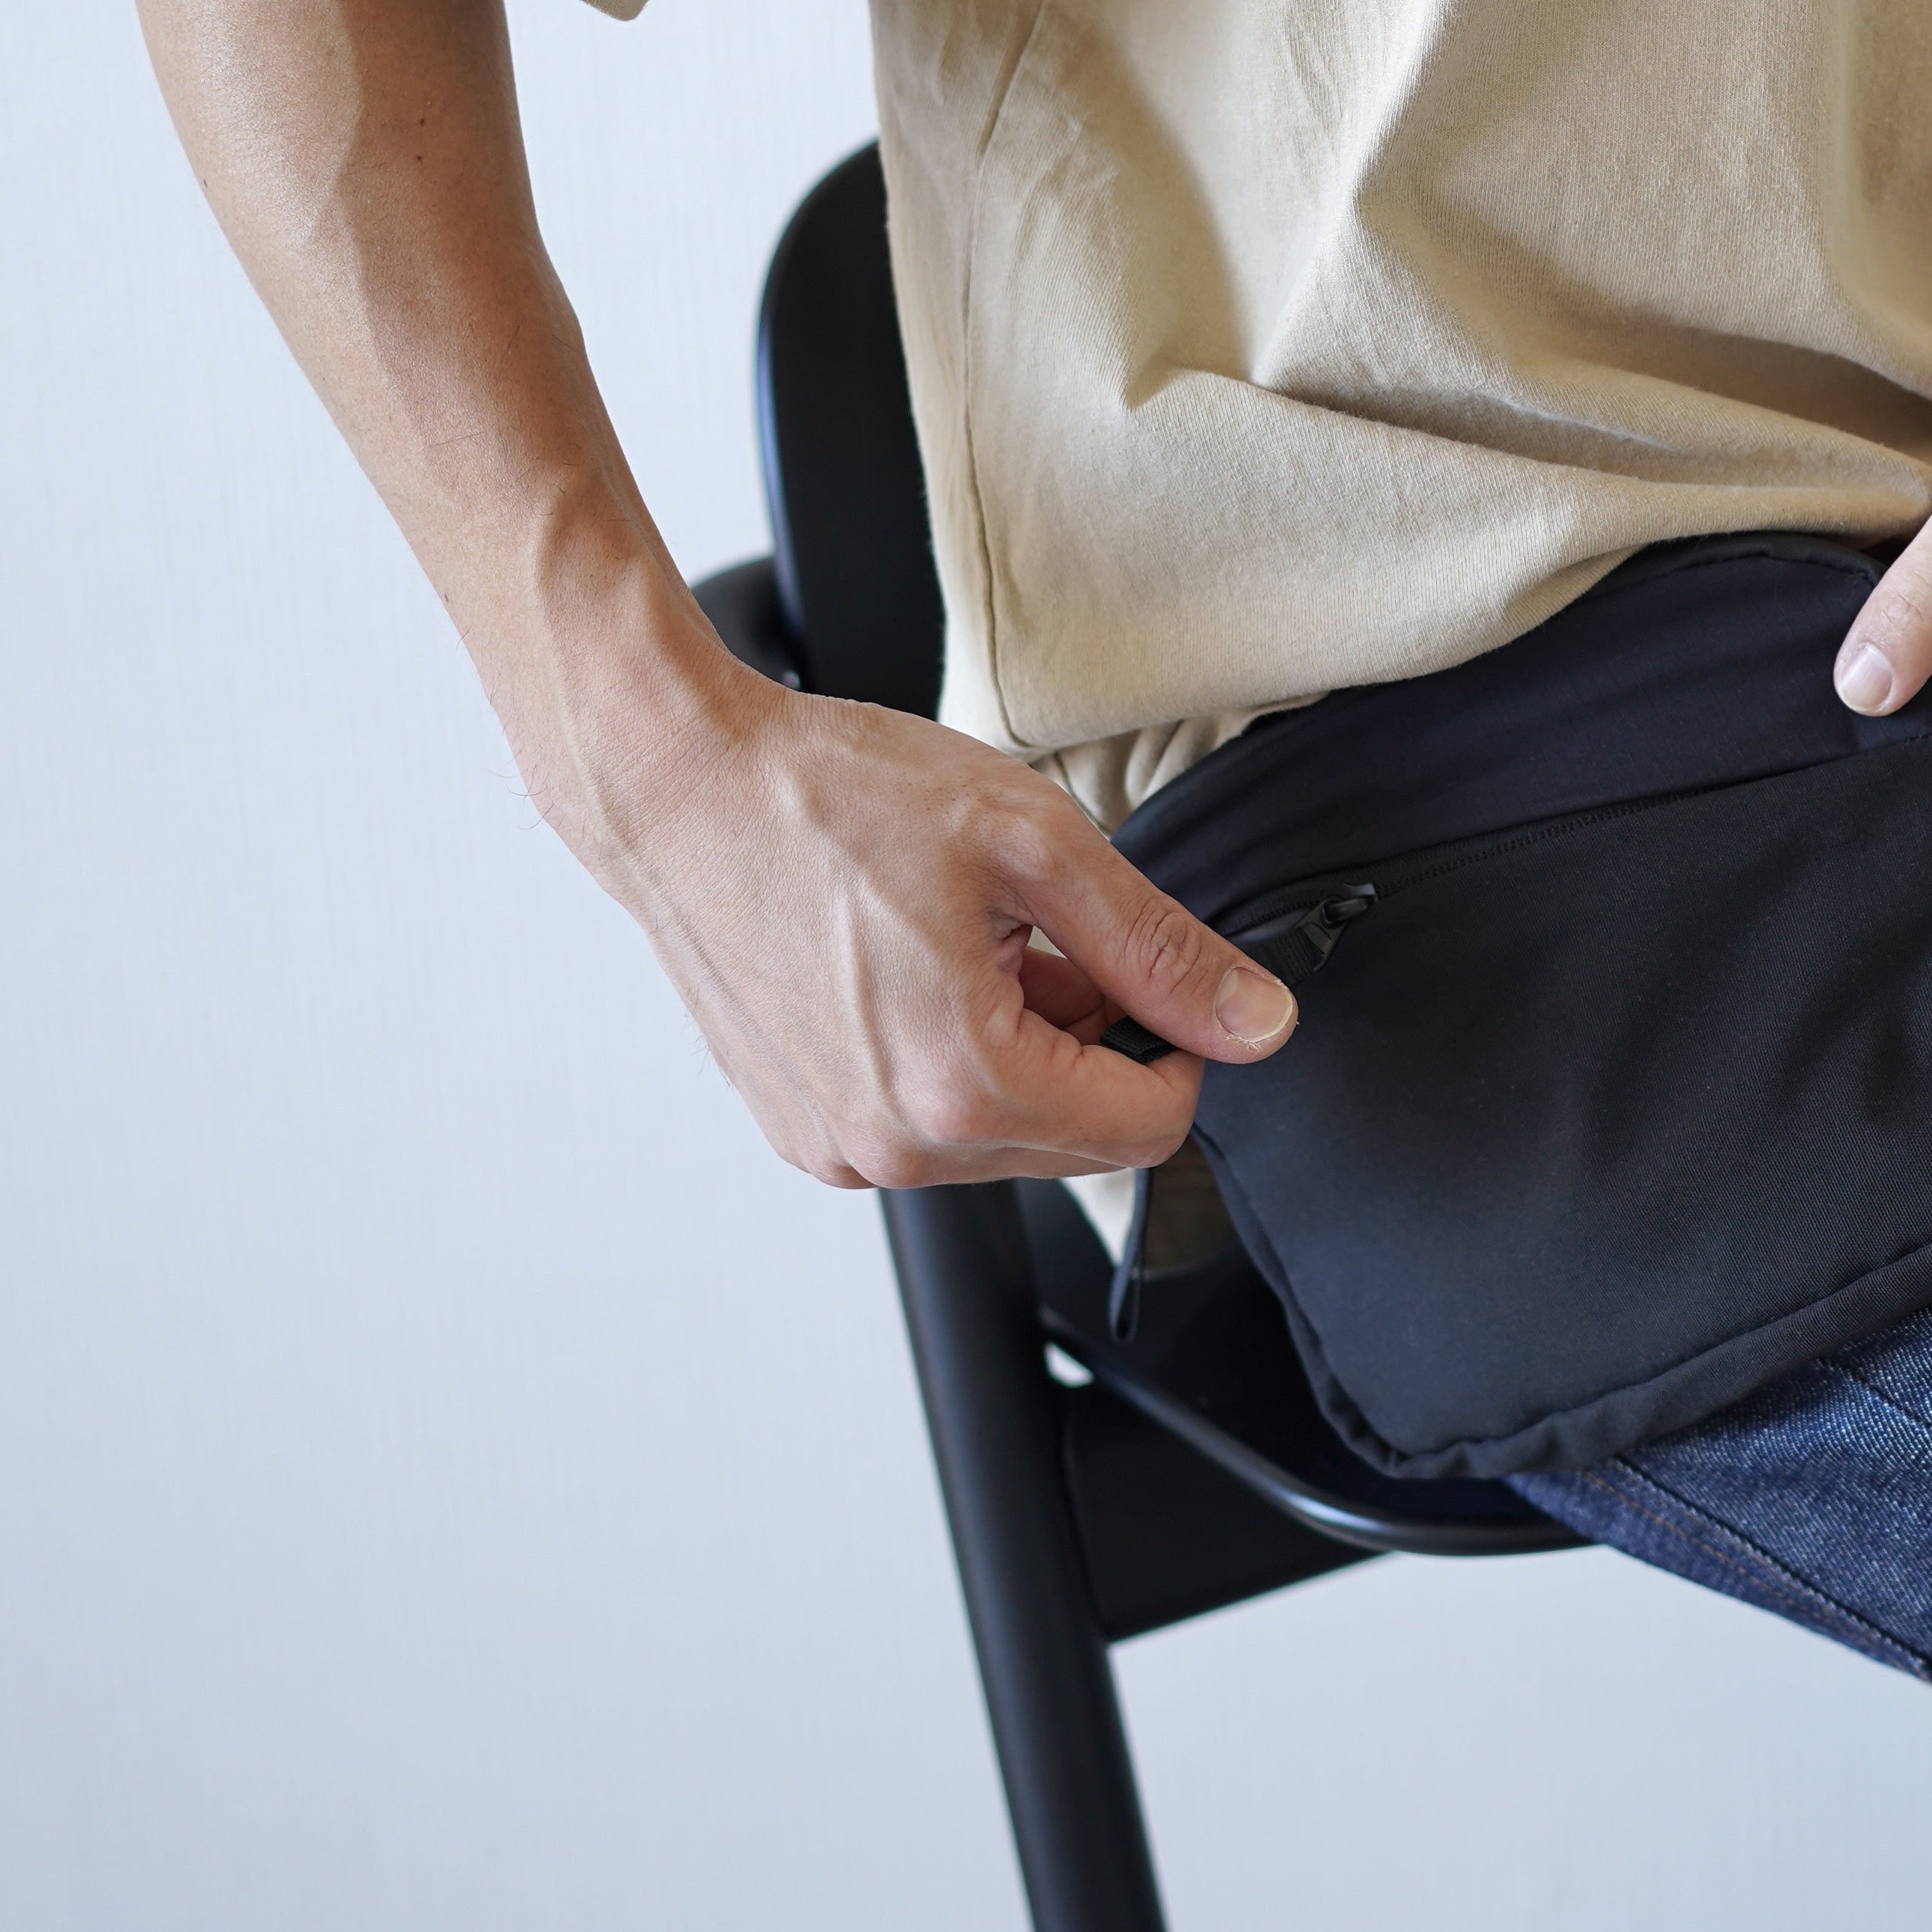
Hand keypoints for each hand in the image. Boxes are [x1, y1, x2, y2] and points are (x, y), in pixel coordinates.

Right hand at [571, 667, 1295, 1188]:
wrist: (675, 784)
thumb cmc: (830, 797)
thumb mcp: (1034, 846)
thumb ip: (1159, 950)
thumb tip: (1256, 1023)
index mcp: (961, 1087)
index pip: (1149, 1129)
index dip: (1180, 1045)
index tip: (1151, 970)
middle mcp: (893, 1147)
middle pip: (1079, 1139)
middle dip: (1096, 1043)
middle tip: (1053, 934)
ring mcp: (837, 1146)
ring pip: (1005, 1133)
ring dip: (1026, 1048)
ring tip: (976, 938)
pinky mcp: (802, 1128)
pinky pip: (927, 1124)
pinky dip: (953, 1057)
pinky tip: (918, 964)